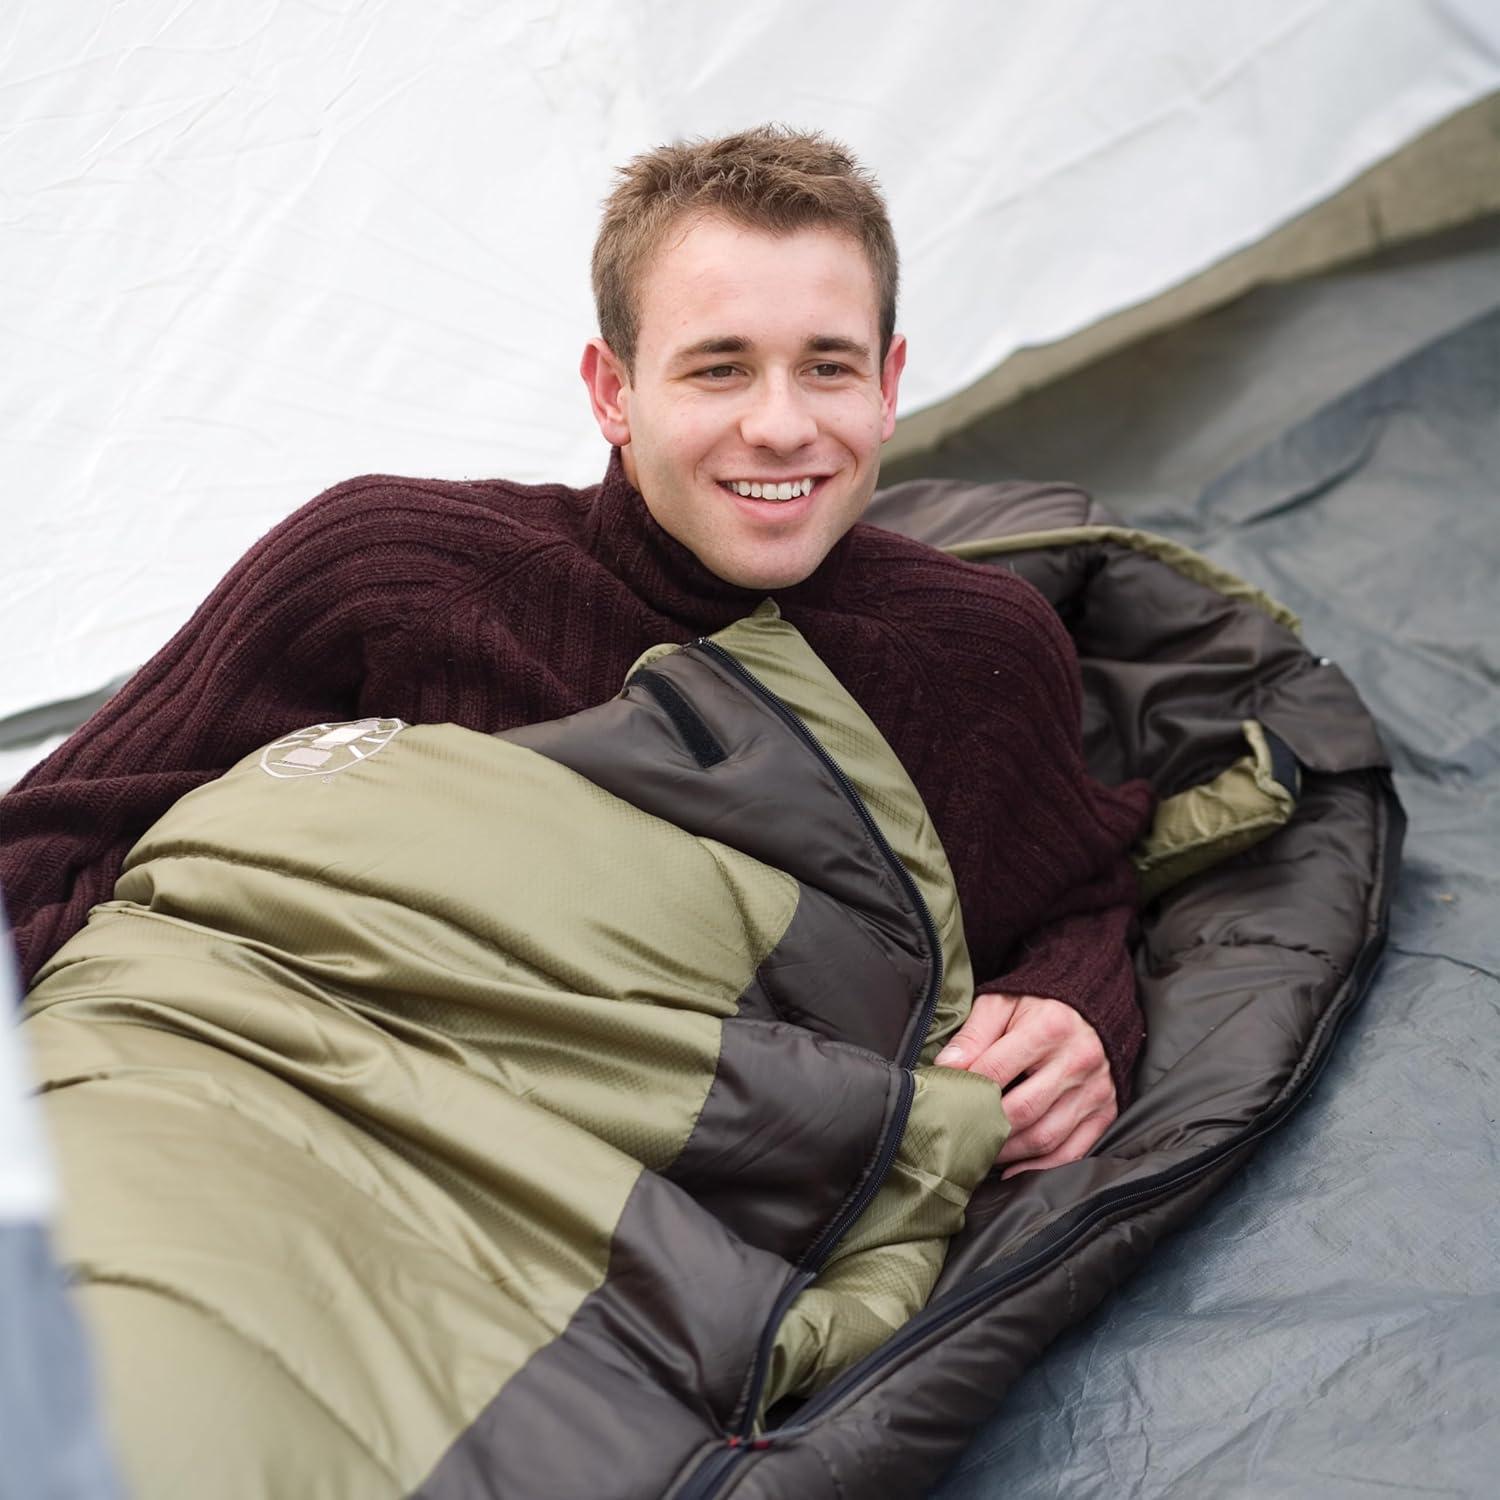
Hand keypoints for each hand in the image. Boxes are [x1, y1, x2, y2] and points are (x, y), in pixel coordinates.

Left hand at [934, 993, 1115, 1177]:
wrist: (1092, 1005)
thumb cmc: (1038, 1005)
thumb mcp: (1002, 1003)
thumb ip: (973, 1034)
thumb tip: (946, 1067)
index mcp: (1049, 1028)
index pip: (998, 1068)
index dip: (968, 1087)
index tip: (946, 1099)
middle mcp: (1077, 1060)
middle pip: (1022, 1109)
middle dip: (986, 1126)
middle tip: (959, 1135)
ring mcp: (1095, 1090)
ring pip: (1046, 1137)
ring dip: (1009, 1152)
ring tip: (981, 1151)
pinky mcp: (1105, 1111)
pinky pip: (1073, 1151)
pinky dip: (1041, 1167)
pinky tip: (1013, 1169)